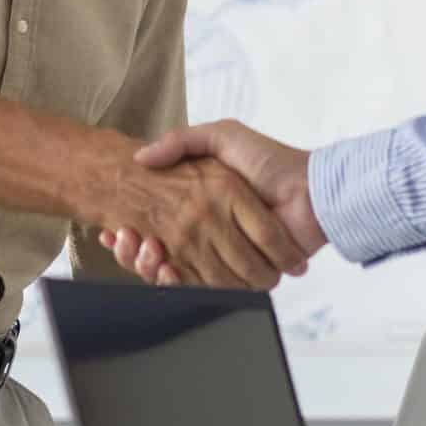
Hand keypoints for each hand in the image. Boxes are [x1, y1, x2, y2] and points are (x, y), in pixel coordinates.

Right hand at [100, 121, 323, 285]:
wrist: (311, 192)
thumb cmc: (269, 161)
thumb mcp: (222, 138)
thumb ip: (182, 141)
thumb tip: (140, 157)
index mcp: (202, 206)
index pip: (156, 222)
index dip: (132, 230)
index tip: (114, 228)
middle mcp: (210, 233)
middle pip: (158, 252)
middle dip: (135, 251)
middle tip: (121, 239)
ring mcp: (224, 255)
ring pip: (174, 272)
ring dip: (151, 266)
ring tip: (142, 251)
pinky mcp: (239, 275)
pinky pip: (202, 286)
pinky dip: (178, 283)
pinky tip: (164, 269)